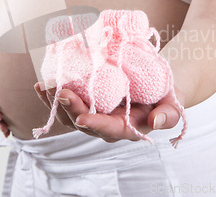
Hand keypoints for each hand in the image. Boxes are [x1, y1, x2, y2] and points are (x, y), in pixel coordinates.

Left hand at [33, 81, 183, 142]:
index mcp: (127, 128)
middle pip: (83, 121)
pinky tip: (41, 86)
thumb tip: (156, 122)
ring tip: (46, 85)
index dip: (95, 124)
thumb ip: (169, 115)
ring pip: (70, 114)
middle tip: (60, 91)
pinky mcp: (86, 104)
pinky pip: (66, 103)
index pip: (109, 129)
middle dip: (70, 108)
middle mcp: (106, 125)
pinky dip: (52, 96)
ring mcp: (94, 114)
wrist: (154, 86)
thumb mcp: (173, 104)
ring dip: (56, 102)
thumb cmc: (164, 96)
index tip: (83, 117)